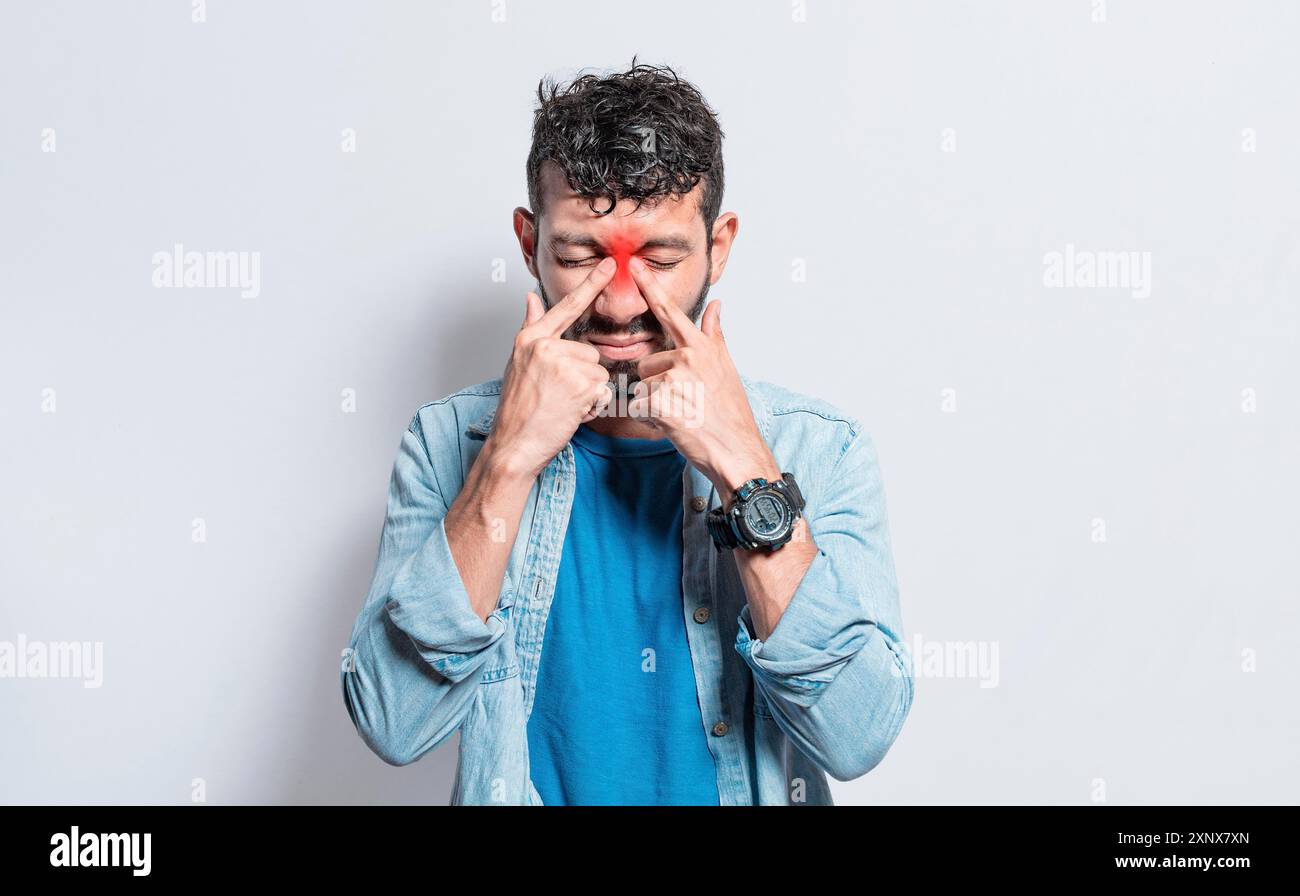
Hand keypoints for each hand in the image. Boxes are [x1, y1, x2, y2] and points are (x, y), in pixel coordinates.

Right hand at [486, 257, 617, 478]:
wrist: (514, 444)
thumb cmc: (518, 410)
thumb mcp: (518, 364)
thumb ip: (531, 329)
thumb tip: (532, 298)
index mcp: (531, 339)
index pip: (566, 306)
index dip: (591, 284)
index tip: (609, 265)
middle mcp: (545, 346)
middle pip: (589, 352)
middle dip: (583, 378)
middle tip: (558, 396)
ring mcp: (562, 364)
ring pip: (598, 372)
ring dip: (588, 394)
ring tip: (562, 406)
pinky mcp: (578, 383)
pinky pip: (602, 390)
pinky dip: (592, 406)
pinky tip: (570, 413)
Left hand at [626, 256, 779, 497]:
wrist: (736, 450)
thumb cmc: (730, 413)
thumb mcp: (726, 369)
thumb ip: (715, 336)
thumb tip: (717, 305)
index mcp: (701, 347)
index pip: (671, 312)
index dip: (651, 287)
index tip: (635, 265)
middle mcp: (687, 358)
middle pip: (646, 363)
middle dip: (656, 385)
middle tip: (684, 403)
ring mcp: (674, 379)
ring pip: (641, 386)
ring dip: (652, 403)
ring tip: (681, 414)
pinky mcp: (661, 402)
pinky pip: (638, 406)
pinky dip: (649, 419)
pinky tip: (673, 425)